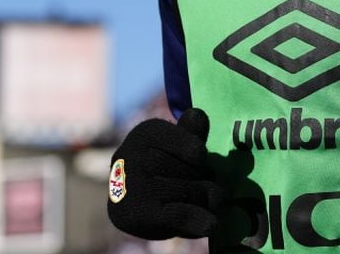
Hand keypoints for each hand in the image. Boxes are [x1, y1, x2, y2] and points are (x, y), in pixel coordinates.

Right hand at [107, 108, 223, 239]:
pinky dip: (201, 221)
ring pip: (191, 192)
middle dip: (204, 180)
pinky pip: (181, 215)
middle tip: (201, 185)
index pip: (194, 148)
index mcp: (145, 133)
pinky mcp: (140, 214)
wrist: (127, 203)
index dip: (200, 158)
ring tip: (201, 201)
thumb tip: (197, 115)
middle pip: (193, 170)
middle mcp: (133, 155)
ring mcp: (135, 186)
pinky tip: (211, 223)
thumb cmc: (160, 169)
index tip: (196, 162)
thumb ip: (190, 132)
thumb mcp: (175, 146)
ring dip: (204, 200)